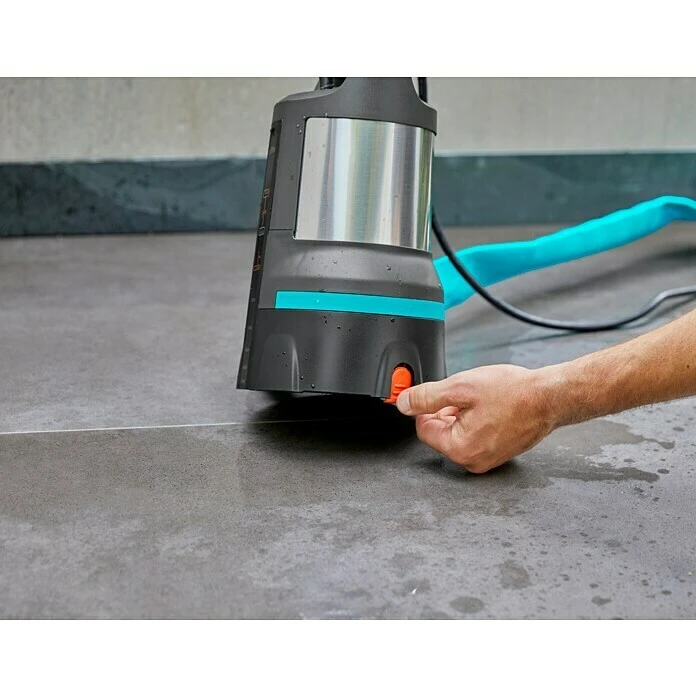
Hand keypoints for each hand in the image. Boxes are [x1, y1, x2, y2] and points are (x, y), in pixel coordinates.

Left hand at [396, 365, 557, 473]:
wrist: (550, 397)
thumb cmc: (514, 393)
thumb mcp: (461, 388)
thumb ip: (426, 397)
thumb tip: (404, 403)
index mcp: (459, 449)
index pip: (423, 428)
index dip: (428, 407)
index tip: (440, 394)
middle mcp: (472, 461)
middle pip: (441, 431)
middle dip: (448, 410)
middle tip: (468, 394)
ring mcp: (487, 459)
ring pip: (459, 431)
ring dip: (463, 413)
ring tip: (484, 400)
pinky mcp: (498, 452)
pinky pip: (476, 435)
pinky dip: (478, 419)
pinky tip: (492, 407)